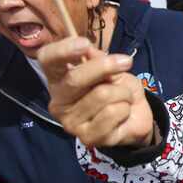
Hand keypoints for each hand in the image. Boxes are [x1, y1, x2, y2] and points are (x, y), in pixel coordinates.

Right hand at [38, 37, 152, 147]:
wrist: (135, 116)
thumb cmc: (117, 87)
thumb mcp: (111, 66)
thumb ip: (97, 58)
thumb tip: (88, 50)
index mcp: (59, 79)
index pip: (47, 60)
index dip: (62, 50)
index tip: (84, 43)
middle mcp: (58, 102)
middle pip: (75, 78)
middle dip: (105, 66)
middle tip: (126, 62)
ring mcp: (70, 122)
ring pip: (102, 95)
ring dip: (122, 92)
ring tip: (123, 98)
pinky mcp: (87, 138)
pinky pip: (113, 113)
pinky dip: (125, 108)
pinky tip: (122, 114)